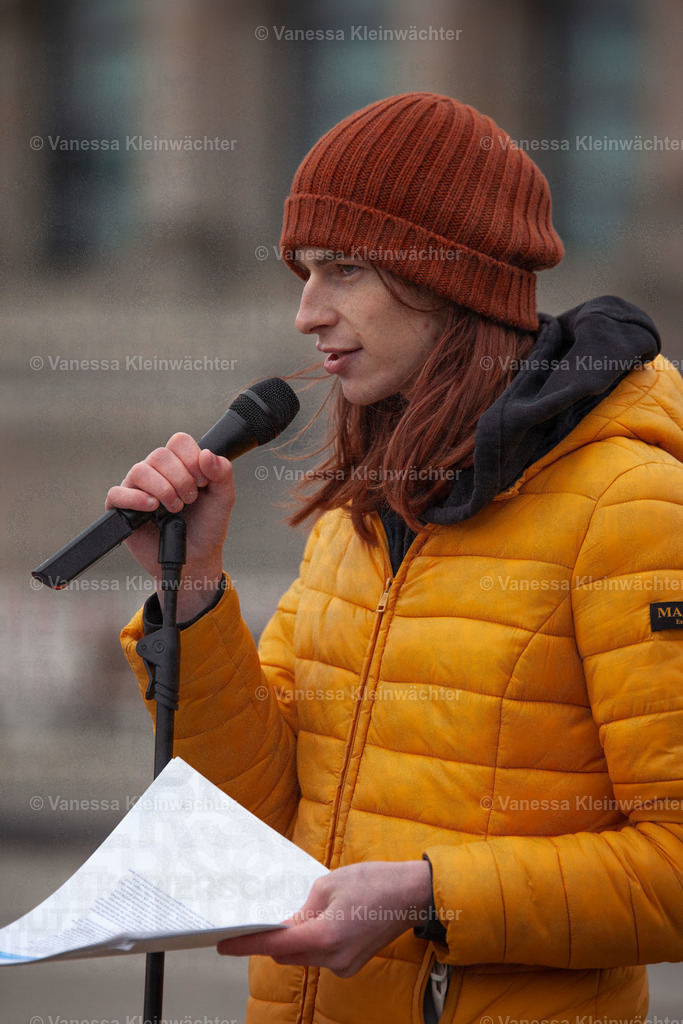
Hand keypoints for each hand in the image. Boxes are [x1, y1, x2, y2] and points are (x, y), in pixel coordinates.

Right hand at [105, 432, 234, 617]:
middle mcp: (157, 473)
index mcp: (180, 465)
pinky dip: (135, 498)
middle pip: (160, 455)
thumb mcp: (224, 499)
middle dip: (180, 478)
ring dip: (163, 489)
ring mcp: (137, 489)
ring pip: (140, 470)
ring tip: (174, 509)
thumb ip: (222, 473)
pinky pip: (117, 493)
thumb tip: (207, 454)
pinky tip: (152, 507)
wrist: (196, 559)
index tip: (202, 481)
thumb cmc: (207, 528)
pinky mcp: (122, 509)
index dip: (191, 458)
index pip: (178, 442)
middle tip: (190, 500)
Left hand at [217, 860, 432, 977]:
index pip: (275, 945)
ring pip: (303, 957)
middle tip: (264, 919)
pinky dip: (314, 943)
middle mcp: (333, 958)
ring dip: (296, 940)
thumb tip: (286, 926)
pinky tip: (325, 921)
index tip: (224, 944)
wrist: (411, 895)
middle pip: (287, 955)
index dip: (246, 944)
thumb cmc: (373, 882)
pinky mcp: (351, 965)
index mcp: (324, 936)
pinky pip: (321, 957)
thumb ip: (301, 910)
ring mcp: (344, 965)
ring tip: (309, 911)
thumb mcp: (328, 885)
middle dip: (274, 939)